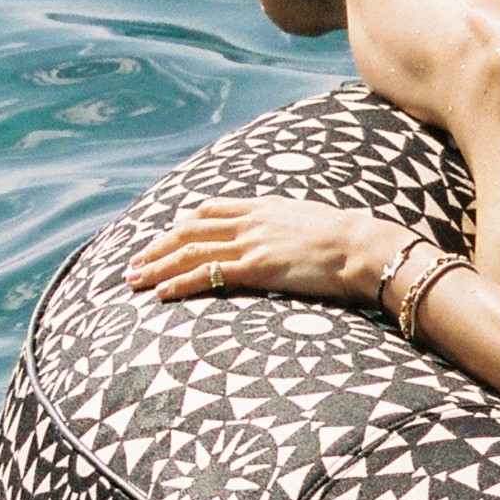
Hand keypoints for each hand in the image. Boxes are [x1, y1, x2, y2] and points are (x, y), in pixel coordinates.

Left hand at [125, 197, 407, 304]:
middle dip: (158, 246)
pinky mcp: (257, 266)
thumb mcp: (315, 224)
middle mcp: (252, 221)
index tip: (166, 236)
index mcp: (265, 207)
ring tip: (134, 280)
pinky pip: (209, 273)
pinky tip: (162, 293)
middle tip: (135, 262)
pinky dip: (181, 282)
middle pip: (190, 229)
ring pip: (191, 250)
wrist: (365, 247)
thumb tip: (292, 240)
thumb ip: (292, 228)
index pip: (212, 210)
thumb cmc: (353, 242)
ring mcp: (253, 242)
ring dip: (158, 265)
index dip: (184, 223)